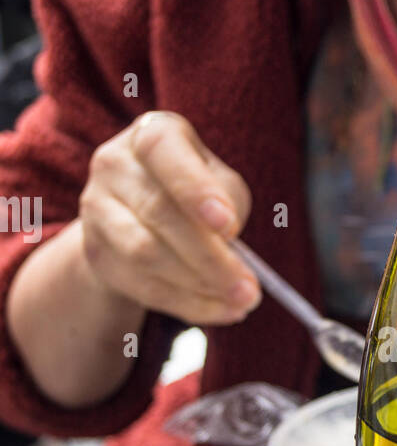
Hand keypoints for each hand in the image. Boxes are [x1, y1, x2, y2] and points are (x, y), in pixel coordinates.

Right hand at [79, 111, 260, 325]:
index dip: (195, 189)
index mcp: (150, 134)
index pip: (164, 152)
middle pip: (159, 213)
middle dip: (211, 258)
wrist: (136, 214)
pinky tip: (221, 311)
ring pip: (146, 254)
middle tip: (251, 289)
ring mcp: (96, 210)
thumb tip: (229, 246)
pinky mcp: (96, 254)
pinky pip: (143, 286)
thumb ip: (227, 201)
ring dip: (200, 286)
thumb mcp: (217, 181)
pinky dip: (188, 304)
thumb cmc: (192, 191)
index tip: (229, 226)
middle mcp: (114, 165)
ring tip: (242, 300)